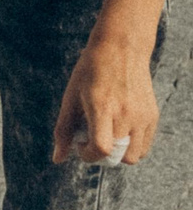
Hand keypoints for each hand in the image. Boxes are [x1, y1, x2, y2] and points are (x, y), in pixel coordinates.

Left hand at [53, 0, 164, 163]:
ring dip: (118, 155)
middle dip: (101, 157)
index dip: (88, 155)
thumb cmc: (90, 73)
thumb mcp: (70, 98)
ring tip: (105, 136)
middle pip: (118, 157)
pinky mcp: (153, 116)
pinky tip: (117, 131)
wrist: (121, 50)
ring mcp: (142, 116)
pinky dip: (131, 147)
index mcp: (102, 108)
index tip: (80, 146)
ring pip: (134, 156)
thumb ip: (63, 129)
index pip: (102, 148)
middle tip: (90, 140)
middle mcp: (126, 114)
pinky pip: (144, 146)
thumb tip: (57, 159)